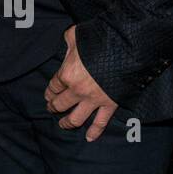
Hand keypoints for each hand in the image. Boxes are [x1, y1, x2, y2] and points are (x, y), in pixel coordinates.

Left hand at [44, 25, 118, 141]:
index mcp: (67, 74)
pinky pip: (100, 123)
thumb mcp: (76, 35)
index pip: (53, 86)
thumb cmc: (98, 41)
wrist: (124, 50)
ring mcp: (93, 100)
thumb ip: (68, 40)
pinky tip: (89, 138)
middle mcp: (77, 90)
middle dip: (53, 107)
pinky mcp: (108, 105)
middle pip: (60, 104)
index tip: (48, 94)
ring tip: (63, 124)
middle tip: (51, 108)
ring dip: (67, 123)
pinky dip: (94, 132)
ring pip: (76, 118)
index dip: (49, 91)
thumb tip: (67, 41)